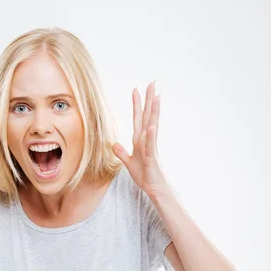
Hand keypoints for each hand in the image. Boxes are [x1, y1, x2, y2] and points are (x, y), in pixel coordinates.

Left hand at [112, 82, 166, 197]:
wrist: (153, 188)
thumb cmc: (144, 175)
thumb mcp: (129, 162)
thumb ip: (121, 152)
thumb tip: (113, 143)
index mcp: (140, 139)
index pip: (138, 118)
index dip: (136, 104)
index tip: (136, 89)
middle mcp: (146, 139)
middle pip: (147, 116)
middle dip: (148, 99)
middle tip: (152, 83)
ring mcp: (150, 146)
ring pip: (152, 125)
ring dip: (154, 111)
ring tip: (156, 96)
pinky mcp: (151, 157)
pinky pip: (150, 144)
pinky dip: (151, 135)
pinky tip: (152, 125)